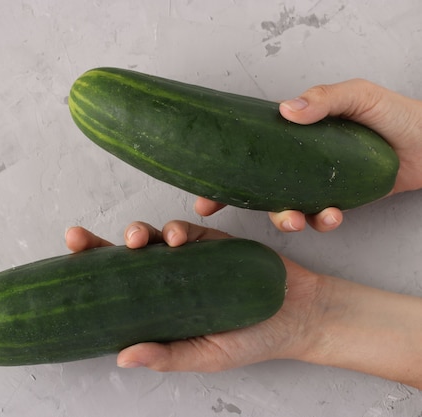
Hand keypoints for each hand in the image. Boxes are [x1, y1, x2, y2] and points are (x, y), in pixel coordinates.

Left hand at [65, 222, 421, 388]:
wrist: (298, 316)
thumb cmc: (249, 341)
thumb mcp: (205, 356)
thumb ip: (167, 356)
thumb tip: (121, 358)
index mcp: (155, 305)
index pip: (113, 289)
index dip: (87, 275)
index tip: (64, 264)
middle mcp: (164, 278)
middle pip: (121, 258)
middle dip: (96, 244)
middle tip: (76, 238)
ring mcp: (185, 257)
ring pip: (148, 237)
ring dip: (135, 233)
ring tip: (134, 239)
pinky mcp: (209, 241)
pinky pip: (184, 228)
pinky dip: (174, 229)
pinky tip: (172, 237)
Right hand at [197, 79, 421, 231]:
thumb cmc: (396, 115)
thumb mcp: (360, 96)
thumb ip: (326, 98)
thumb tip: (286, 110)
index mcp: (293, 136)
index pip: (249, 152)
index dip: (222, 172)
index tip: (202, 193)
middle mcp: (297, 162)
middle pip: (256, 187)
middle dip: (235, 203)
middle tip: (217, 211)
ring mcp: (315, 185)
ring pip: (285, 208)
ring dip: (285, 219)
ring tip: (296, 220)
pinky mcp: (337, 202)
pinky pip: (321, 219)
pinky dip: (323, 221)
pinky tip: (332, 215)